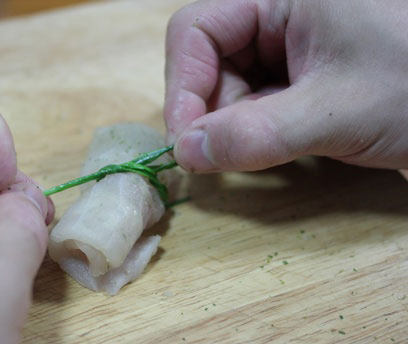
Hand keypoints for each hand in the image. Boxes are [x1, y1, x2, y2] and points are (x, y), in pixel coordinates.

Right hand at [165, 0, 407, 172]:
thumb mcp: (334, 113)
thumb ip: (254, 134)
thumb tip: (184, 153)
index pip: (196, 31)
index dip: (183, 87)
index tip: (186, 144)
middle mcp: (277, 15)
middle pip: (207, 63)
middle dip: (212, 113)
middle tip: (231, 154)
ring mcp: (286, 47)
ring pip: (226, 89)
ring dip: (236, 127)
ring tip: (281, 144)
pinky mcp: (295, 76)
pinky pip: (251, 104)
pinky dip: (255, 131)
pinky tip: (289, 141)